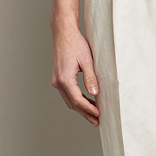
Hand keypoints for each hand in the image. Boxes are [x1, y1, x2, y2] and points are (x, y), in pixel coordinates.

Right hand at [50, 4, 99, 126]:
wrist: (63, 33)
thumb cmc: (75, 44)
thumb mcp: (87, 61)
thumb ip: (91, 78)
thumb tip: (95, 94)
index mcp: (65, 79)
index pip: (78, 100)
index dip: (89, 109)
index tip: (99, 114)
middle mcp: (58, 82)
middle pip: (72, 103)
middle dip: (85, 113)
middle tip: (97, 121)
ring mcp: (57, 81)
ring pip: (69, 100)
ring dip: (81, 109)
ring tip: (93, 116)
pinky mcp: (58, 78)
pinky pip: (67, 94)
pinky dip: (76, 101)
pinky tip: (86, 102)